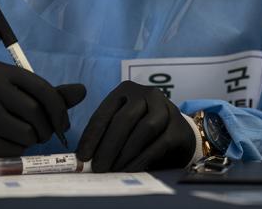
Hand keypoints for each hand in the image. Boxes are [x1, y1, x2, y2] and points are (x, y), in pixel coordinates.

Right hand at [0, 62, 85, 159]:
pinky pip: (11, 148)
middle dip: (47, 128)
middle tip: (45, 135)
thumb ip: (54, 95)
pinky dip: (18, 149)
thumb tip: (82, 91)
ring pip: (25, 132)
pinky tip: (9, 142)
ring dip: (33, 139)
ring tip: (26, 136)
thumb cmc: (6, 107)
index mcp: (1, 70)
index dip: (59, 110)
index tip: (64, 125)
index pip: (42, 88)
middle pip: (34, 111)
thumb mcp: (27, 95)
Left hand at [77, 81, 194, 171]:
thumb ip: (105, 136)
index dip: (92, 136)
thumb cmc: (140, 130)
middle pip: (124, 119)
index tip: (82, 157)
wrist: (177, 133)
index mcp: (125, 90)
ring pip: (144, 129)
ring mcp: (166, 108)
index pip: (104, 113)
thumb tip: (84, 158)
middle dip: (108, 146)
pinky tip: (130, 170)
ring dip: (126, 153)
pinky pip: (159, 144)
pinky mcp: (179, 127)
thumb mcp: (121, 125)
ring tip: (113, 171)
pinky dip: (142, 159)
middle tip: (98, 168)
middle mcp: (147, 94)